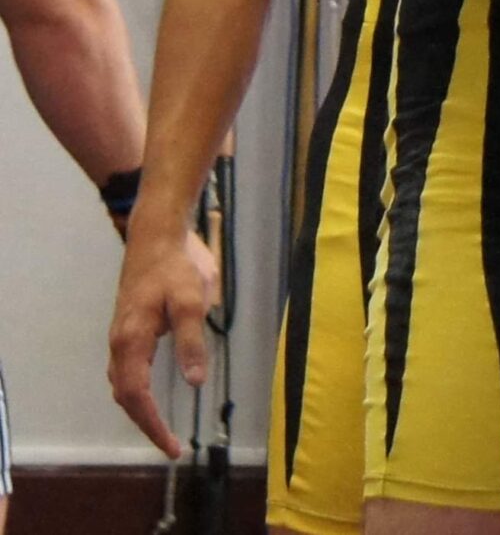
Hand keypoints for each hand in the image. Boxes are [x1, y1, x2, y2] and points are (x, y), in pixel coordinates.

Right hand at [107, 221, 220, 459]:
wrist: (155, 237)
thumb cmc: (176, 267)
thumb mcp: (193, 301)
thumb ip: (192, 342)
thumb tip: (195, 382)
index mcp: (131, 341)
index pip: (136, 395)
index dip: (151, 423)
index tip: (170, 446)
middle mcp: (120, 343)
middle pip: (126, 395)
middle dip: (146, 423)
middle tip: (171, 446)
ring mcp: (121, 337)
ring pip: (123, 384)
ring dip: (139, 409)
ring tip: (161, 428)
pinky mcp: (128, 329)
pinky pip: (126, 370)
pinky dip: (136, 391)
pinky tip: (149, 395)